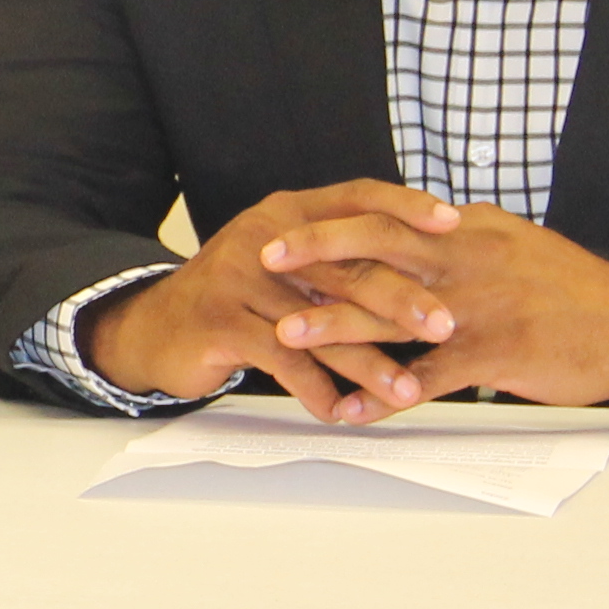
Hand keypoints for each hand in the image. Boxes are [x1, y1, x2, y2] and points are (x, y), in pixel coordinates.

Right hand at [81, 180, 471, 422]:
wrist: (155, 328)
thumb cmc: (235, 301)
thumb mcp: (286, 268)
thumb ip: (337, 261)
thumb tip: (420, 268)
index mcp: (288, 213)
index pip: (356, 198)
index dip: (405, 207)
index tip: (453, 223)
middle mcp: (263, 237)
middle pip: (346, 264)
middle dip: (401, 300)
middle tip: (445, 327)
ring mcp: (237, 278)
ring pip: (319, 323)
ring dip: (366, 363)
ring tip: (403, 392)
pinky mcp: (219, 321)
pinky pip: (282, 359)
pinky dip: (315, 389)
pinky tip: (339, 410)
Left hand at [272, 204, 608, 410]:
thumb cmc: (573, 289)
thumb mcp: (513, 245)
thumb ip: (460, 239)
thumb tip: (416, 228)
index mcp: (468, 232)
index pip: (390, 216)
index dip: (334, 220)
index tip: (289, 224)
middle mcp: (468, 260)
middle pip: (379, 247)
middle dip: (316, 251)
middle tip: (262, 258)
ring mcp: (480, 307)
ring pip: (393, 312)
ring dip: (334, 325)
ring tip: (284, 335)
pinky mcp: (496, 353)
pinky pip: (428, 376)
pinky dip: (385, 395)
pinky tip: (351, 408)